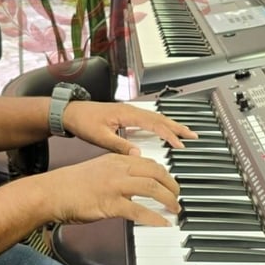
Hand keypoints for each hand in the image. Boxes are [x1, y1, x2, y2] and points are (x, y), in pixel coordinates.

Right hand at [39, 153, 180, 226]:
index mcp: (115, 160)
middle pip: (155, 172)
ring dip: (168, 199)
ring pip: (151, 188)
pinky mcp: (109, 204)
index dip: (165, 173)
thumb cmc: (71, 185)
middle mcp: (118, 169)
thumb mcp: (98, 170)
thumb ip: (117, 173)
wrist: (52, 192)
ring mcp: (114, 185)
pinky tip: (162, 223)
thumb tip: (133, 184)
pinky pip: (138, 210)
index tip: (171, 183)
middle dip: (172, 185)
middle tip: (178, 196)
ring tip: (175, 209)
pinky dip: (154, 217)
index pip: (149, 162)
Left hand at [62, 100, 197, 155]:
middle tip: (193, 135)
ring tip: (185, 133)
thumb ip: (119, 145)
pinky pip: (149, 119)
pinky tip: (164, 131)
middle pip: (160, 118)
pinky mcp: (126, 115)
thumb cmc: (83, 121)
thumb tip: (137, 154)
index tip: (180, 144)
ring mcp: (129, 112)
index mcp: (127, 114)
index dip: (169, 134)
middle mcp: (131, 111)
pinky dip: (161, 125)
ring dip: (171, 125)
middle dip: (178, 127)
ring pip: (156, 117)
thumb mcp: (99, 136)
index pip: (154, 124)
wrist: (70, 112)